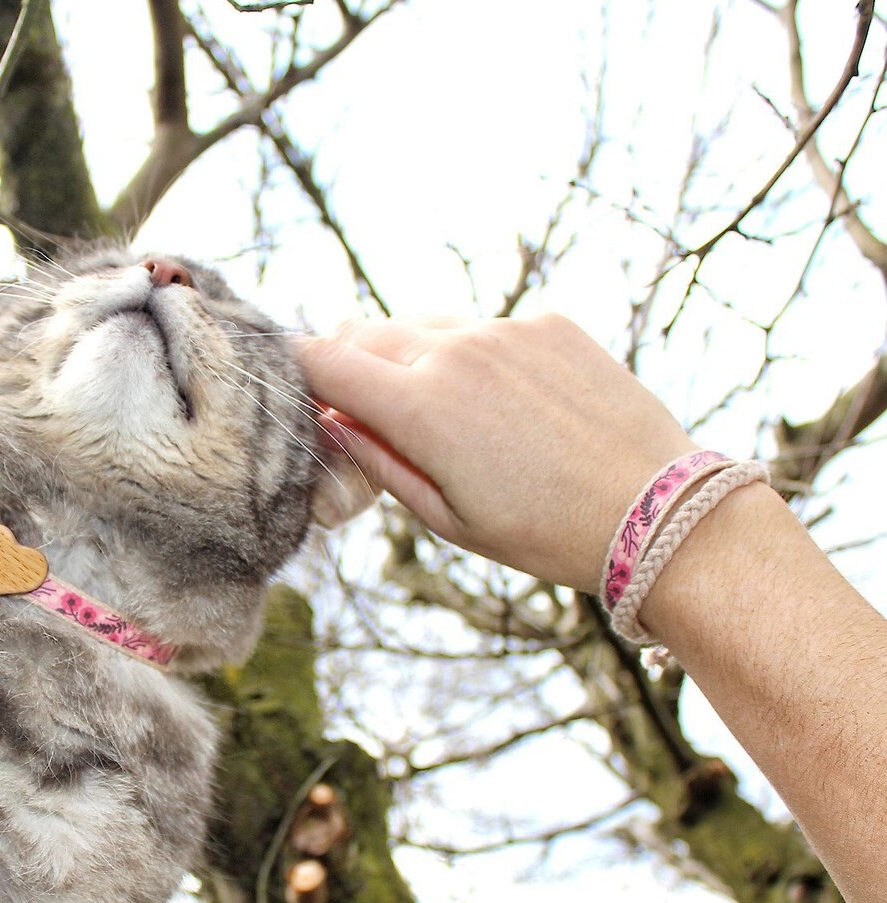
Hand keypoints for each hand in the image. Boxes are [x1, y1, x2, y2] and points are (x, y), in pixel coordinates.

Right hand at [300, 314, 699, 593]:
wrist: (655, 510)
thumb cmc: (545, 531)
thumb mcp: (447, 518)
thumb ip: (380, 463)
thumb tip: (335, 425)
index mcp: (422, 407)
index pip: (324, 359)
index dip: (297, 373)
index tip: (297, 393)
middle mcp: (457, 350)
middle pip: (365, 331)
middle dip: (348, 363)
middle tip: (356, 406)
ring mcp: (506, 328)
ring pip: (423, 322)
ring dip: (406, 354)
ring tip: (432, 407)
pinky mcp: (548, 322)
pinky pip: (483, 324)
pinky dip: (470, 352)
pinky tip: (500, 400)